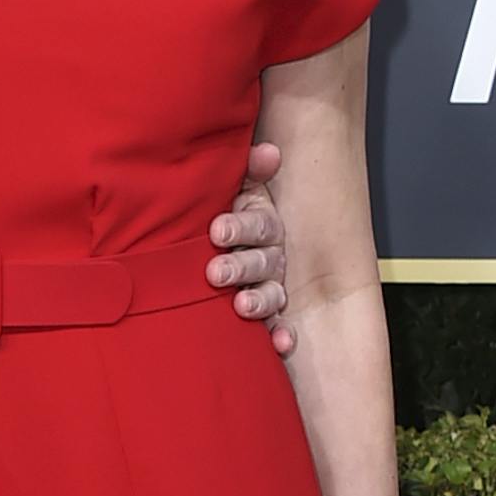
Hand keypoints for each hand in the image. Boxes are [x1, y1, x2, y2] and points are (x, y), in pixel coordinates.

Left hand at [206, 141, 293, 355]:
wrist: (223, 243)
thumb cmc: (228, 214)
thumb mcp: (237, 189)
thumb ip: (250, 172)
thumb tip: (270, 151)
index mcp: (261, 224)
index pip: (255, 224)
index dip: (238, 227)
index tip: (217, 231)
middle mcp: (271, 255)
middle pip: (262, 261)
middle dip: (239, 266)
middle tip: (215, 273)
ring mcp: (271, 285)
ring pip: (271, 293)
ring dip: (259, 300)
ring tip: (242, 306)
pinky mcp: (269, 313)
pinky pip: (279, 325)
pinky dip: (281, 336)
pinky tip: (280, 344)